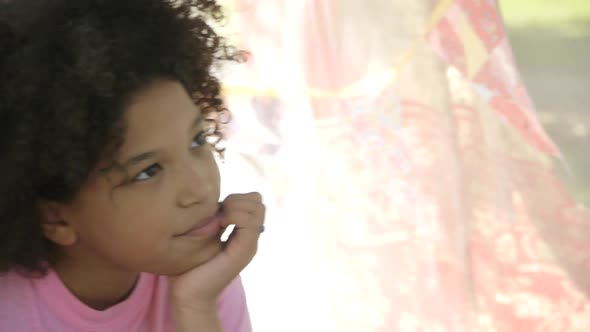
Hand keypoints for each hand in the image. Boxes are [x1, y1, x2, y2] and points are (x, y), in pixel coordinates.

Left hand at [169, 192, 264, 310]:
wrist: (188, 296)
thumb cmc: (188, 266)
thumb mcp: (200, 235)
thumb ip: (209, 219)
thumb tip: (209, 200)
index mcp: (241, 233)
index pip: (254, 201)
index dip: (237, 197)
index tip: (216, 207)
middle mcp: (249, 238)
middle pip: (258, 202)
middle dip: (238, 198)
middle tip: (219, 211)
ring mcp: (249, 245)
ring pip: (258, 209)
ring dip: (237, 206)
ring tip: (220, 218)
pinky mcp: (244, 251)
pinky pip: (250, 223)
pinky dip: (235, 216)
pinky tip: (220, 224)